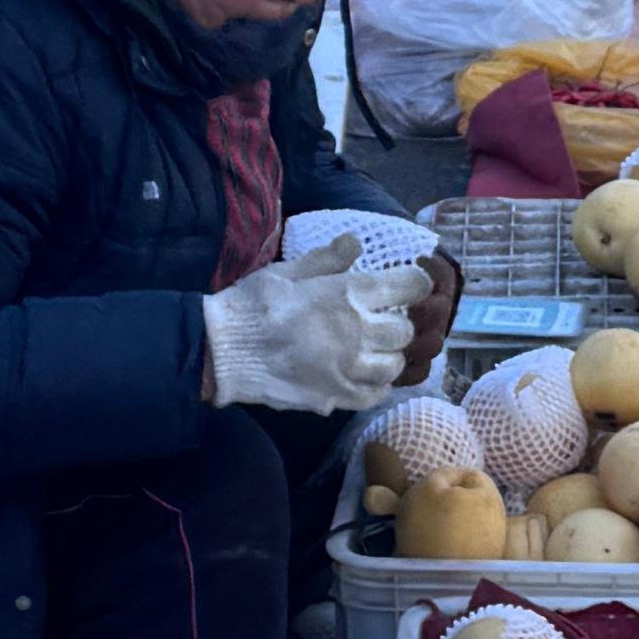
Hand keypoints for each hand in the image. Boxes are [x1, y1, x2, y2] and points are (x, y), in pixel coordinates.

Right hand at [204, 237, 411, 417]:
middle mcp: (359, 331)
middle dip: (396, 324)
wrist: (223, 350)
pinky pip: (374, 394)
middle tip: (379, 321)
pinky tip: (362, 376)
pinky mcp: (336, 397)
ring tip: (370, 351)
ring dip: (387, 356)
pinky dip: (375, 386)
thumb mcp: (289, 270)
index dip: (415, 284)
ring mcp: (350, 368)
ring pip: (393, 365)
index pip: (411, 286)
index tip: (409, 285)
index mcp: (350, 293)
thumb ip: (328, 258)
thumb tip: (356, 242)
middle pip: (404, 330)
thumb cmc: (254, 303)